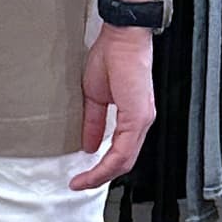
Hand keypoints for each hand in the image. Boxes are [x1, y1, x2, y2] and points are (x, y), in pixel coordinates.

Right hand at [69, 27, 155, 190]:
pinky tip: (93, 168)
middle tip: (79, 183)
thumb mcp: (95, 97)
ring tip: (82, 181)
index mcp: (133, 118)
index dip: (100, 169)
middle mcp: (142, 122)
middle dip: (99, 177)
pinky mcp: (138, 117)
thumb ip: (93, 122)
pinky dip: (107, 164)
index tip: (80, 178)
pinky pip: (123, 150)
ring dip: (102, 174)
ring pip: (124, 161)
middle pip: (123, 163)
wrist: (122, 37)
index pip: (120, 153)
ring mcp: (142, 121)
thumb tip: (89, 146)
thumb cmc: (112, 56)